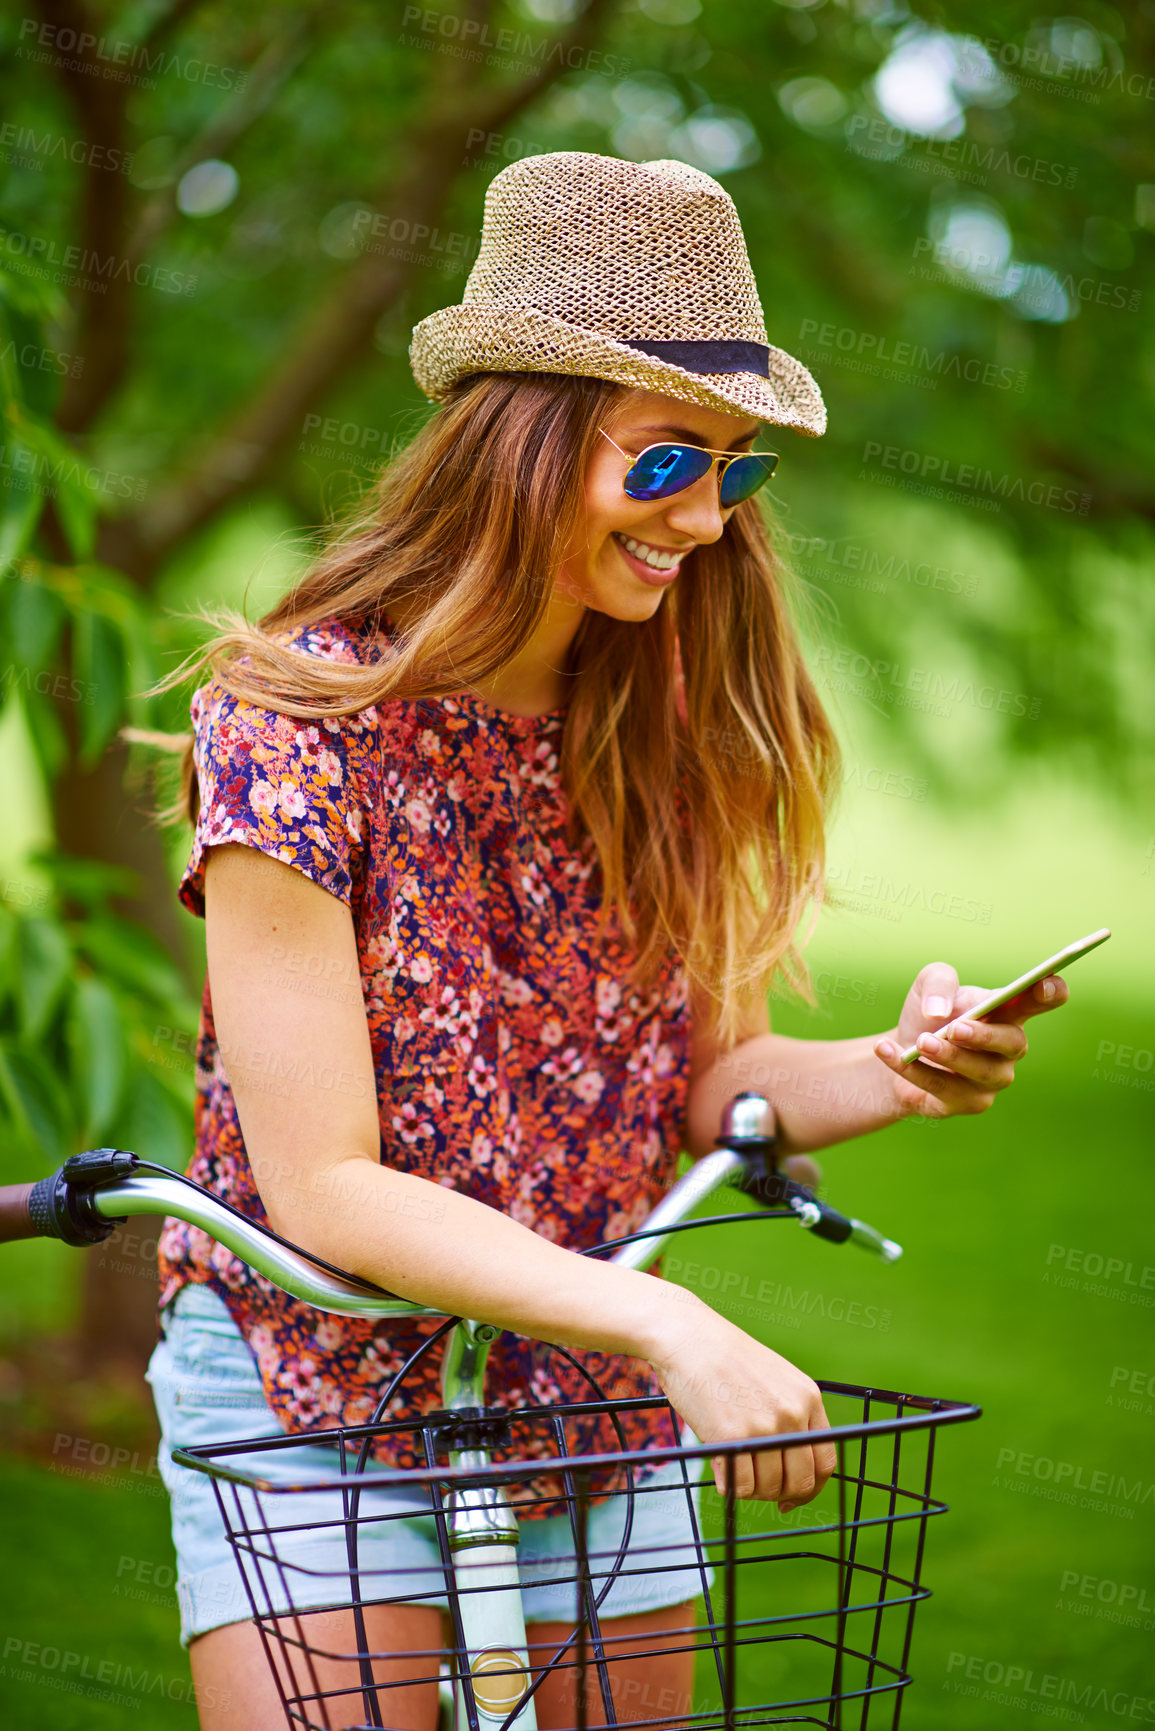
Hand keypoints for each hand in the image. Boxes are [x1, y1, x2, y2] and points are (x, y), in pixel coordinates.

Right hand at [645, 1295, 835, 1509]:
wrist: (689, 1337)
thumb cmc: (725, 1359)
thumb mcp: (775, 1378)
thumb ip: (790, 1417)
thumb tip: (790, 1470)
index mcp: (808, 1398)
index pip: (825, 1461)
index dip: (810, 1487)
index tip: (791, 1497)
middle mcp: (792, 1413)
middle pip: (801, 1481)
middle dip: (781, 1494)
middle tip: (758, 1489)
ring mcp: (764, 1426)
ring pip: (770, 1488)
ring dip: (752, 1490)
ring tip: (734, 1469)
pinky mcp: (733, 1435)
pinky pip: (741, 1486)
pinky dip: (730, 1487)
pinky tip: (719, 1468)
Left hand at [871, 961, 1069, 1118]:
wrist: (898, 1050)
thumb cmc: (926, 1014)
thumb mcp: (927, 986)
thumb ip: (938, 983)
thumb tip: (939, 1012)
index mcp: (1008, 1011)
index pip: (1042, 1000)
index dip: (1051, 991)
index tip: (1042, 982)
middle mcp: (1008, 1047)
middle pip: (1012, 1042)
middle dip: (985, 1035)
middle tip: (955, 1027)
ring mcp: (991, 1079)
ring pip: (979, 1071)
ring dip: (949, 1056)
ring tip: (921, 1042)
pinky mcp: (966, 1103)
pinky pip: (941, 1089)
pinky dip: (912, 1070)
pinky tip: (888, 1051)